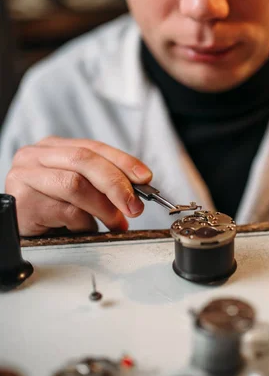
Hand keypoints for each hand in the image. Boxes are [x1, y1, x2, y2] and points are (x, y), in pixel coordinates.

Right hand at [5, 136, 152, 235]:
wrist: (15, 224)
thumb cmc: (49, 206)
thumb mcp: (77, 187)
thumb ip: (100, 183)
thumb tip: (136, 194)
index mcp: (53, 147)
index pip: (94, 147)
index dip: (123, 161)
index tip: (145, 177)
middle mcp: (36, 155)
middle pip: (84, 160)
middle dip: (116, 183)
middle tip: (134, 206)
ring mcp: (26, 176)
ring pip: (75, 185)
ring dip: (103, 207)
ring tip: (115, 222)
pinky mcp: (23, 201)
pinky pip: (64, 211)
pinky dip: (83, 223)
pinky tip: (85, 228)